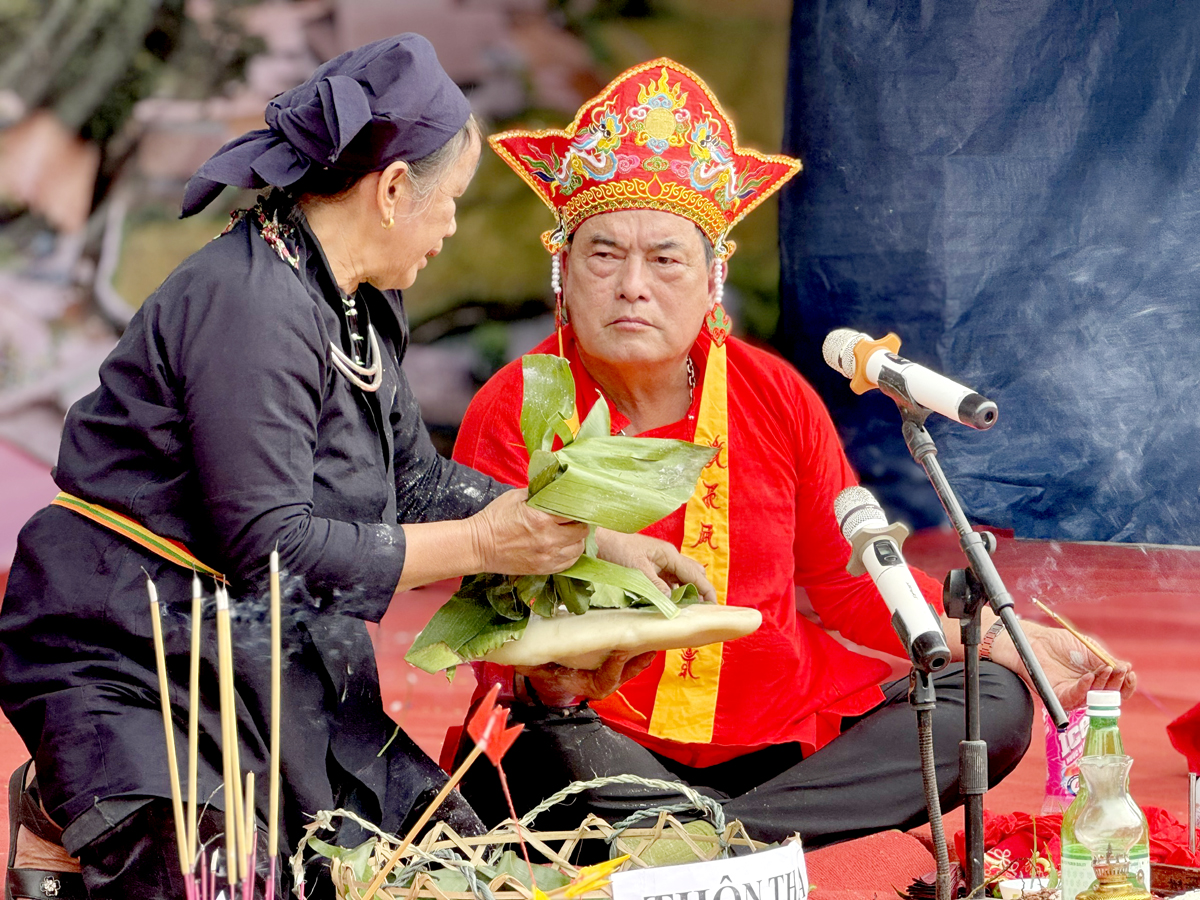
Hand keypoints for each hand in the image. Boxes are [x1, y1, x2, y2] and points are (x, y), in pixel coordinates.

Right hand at [469, 489, 587, 574]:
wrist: (478, 546)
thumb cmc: (495, 519)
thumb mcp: (516, 497)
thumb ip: (539, 492)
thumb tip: (556, 488)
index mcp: (542, 519)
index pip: (575, 513)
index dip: (578, 508)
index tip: (575, 506)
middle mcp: (549, 540)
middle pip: (582, 531)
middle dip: (579, 523)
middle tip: (573, 519)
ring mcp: (547, 557)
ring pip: (578, 549)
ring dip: (577, 540)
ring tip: (569, 533)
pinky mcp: (543, 569)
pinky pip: (569, 563)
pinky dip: (570, 554)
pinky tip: (564, 547)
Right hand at [517, 650, 656, 706]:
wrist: (540, 666)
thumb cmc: (538, 664)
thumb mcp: (534, 665)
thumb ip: (532, 663)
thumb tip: (523, 656)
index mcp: (581, 684)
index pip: (604, 682)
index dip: (614, 669)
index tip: (621, 650)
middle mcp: (595, 681)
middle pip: (622, 677)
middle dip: (637, 665)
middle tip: (650, 649)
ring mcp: (602, 673)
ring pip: (627, 670)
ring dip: (640, 658)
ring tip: (653, 643)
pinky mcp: (607, 663)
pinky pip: (625, 660)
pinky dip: (635, 651)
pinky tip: (644, 637)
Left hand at [593, 529, 716, 602]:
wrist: (597, 541)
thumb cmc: (616, 550)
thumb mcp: (636, 570)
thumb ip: (656, 586)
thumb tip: (673, 601)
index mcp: (669, 555)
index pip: (696, 574)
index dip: (707, 591)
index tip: (712, 607)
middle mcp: (669, 558)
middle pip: (694, 575)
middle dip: (700, 592)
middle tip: (699, 612)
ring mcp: (660, 563)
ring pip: (682, 579)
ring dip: (686, 593)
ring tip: (686, 611)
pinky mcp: (651, 569)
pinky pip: (669, 582)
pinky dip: (674, 593)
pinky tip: (670, 604)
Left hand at [990, 619, 1135, 710]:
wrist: (1036, 640)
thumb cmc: (1061, 643)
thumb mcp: (1090, 648)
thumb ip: (1106, 659)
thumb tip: (1127, 667)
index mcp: (1099, 679)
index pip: (1118, 688)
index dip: (1127, 684)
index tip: (1130, 673)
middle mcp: (1089, 690)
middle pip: (1111, 696)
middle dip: (1118, 682)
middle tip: (1119, 669)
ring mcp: (1075, 694)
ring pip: (1096, 698)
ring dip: (1105, 683)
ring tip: (1106, 668)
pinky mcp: (1061, 697)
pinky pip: (1076, 697)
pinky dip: (1085, 687)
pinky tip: (1089, 676)